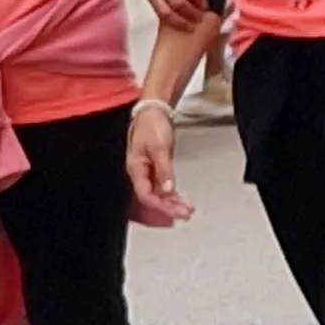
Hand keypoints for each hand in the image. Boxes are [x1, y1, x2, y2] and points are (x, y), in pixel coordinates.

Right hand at [125, 102, 193, 223]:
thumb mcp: (159, 147)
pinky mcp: (157, 167)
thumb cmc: (152, 126)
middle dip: (169, 207)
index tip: (176, 211)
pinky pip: (163, 185)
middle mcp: (141, 173)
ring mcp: (149, 171)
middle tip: (186, 214)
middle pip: (153, 197)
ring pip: (159, 192)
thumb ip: (164, 170)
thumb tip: (168, 190)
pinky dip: (173, 192)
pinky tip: (181, 199)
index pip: (146, 195)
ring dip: (173, 202)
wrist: (154, 111)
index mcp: (136, 169)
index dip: (160, 205)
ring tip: (187, 209)